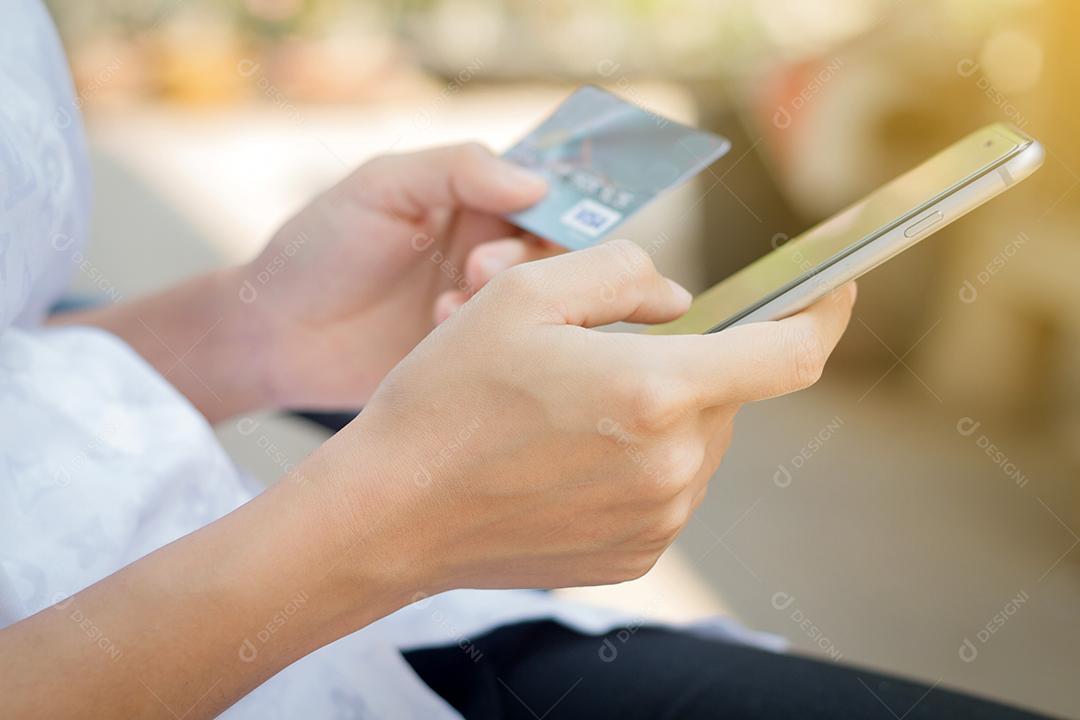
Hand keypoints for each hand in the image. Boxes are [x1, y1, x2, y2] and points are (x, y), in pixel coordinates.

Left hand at [241, 143, 557, 409]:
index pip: (544, 190)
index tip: (560, 214)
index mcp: (472, 200)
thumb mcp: (380, 188)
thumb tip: (537, 183)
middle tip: (480, 268)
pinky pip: (511, 346)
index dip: (562, 198)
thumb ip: (456, 169)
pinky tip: (438, 332)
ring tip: (449, 306)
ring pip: (538, 300)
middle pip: (553, 248)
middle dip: (526, 256)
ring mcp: (481, 306)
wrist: (272, 338)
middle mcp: (486, 249)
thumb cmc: (316, 251)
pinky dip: (489, 338)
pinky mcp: (472, 356)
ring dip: (507, 299)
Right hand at [316, 240, 855, 592]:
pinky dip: (634, 464)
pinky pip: (663, 492)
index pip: (788, 355)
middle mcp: (673, 467)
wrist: (390, 512)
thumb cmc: (446, 398)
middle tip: (604, 359)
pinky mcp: (633, 557)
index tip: (834, 292)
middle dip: (686, 366)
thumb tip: (677, 300)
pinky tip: (564, 462)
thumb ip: (620, 273)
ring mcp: (656, 522)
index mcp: (656, 392)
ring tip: (568, 417)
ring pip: (693, 444)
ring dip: (657, 417)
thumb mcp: (522, 295)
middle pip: (724, 397)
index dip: (824, 316)